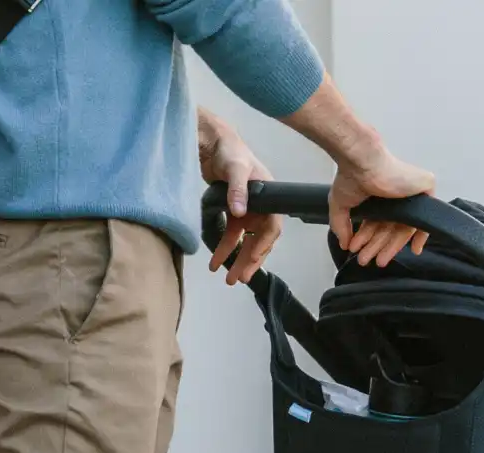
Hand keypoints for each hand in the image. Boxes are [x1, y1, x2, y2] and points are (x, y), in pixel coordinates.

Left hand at [200, 119, 280, 285]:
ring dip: (236, 258)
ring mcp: (247, 210)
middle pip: (259, 240)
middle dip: (249, 261)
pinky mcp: (232, 210)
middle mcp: (261, 206)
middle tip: (239, 279)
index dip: (263, 246)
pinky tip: (215, 261)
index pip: (272, 228)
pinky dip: (224, 248)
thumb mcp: (236, 168)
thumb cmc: (230, 151)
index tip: (251, 259)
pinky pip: (231, 234)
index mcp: (269, 198)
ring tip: (227, 277)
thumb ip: (238, 190)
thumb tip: (240, 213)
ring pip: (245, 241)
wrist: (211, 141)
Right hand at [329, 145, 435, 267]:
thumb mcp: (340, 205)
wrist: (363, 161)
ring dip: (392, 245)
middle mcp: (395, 196)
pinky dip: (421, 234)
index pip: (377, 223)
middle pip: (390, 228)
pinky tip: (414, 250)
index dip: (368, 240)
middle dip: (378, 246)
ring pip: (404, 226)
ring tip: (378, 260)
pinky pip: (425, 216)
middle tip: (368, 260)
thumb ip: (341, 225)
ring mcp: (410, 193)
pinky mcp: (424, 188)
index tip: (359, 252)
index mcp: (378, 197)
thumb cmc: (351, 176)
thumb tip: (344, 245)